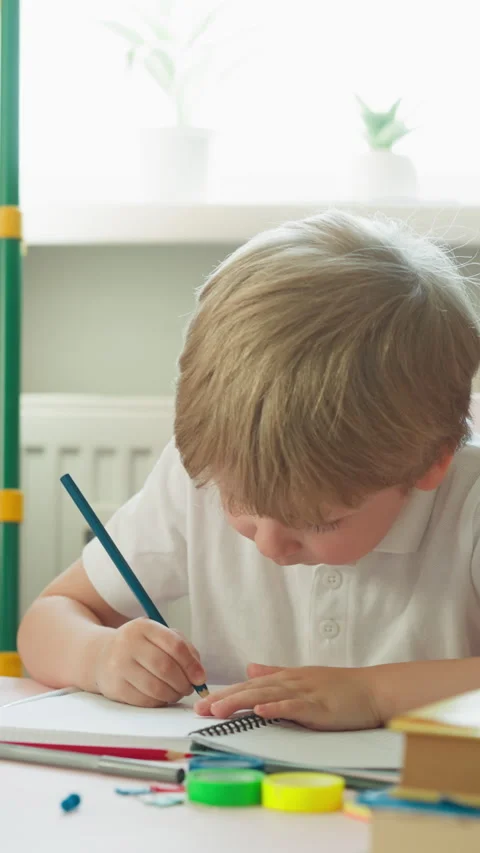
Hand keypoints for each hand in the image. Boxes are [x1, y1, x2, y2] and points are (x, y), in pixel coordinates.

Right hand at [94, 617, 206, 706]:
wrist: (102, 656)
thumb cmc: (139, 647)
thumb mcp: (158, 636)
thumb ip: (183, 648)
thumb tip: (198, 673)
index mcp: (144, 627)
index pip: (174, 645)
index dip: (191, 664)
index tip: (200, 677)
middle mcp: (128, 643)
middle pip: (165, 667)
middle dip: (183, 682)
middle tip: (189, 688)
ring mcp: (119, 666)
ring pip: (156, 687)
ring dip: (173, 694)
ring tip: (177, 693)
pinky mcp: (115, 687)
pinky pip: (145, 700)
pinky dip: (159, 702)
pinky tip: (162, 697)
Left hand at [195, 663, 382, 729]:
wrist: (373, 689)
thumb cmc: (341, 687)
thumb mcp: (303, 677)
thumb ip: (275, 673)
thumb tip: (250, 667)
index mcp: (286, 678)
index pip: (249, 685)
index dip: (225, 693)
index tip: (202, 703)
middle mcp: (291, 682)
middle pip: (252, 689)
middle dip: (224, 698)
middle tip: (200, 709)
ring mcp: (305, 693)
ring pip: (267, 696)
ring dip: (241, 702)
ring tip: (219, 710)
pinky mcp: (319, 706)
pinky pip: (294, 707)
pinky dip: (276, 708)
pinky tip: (260, 711)